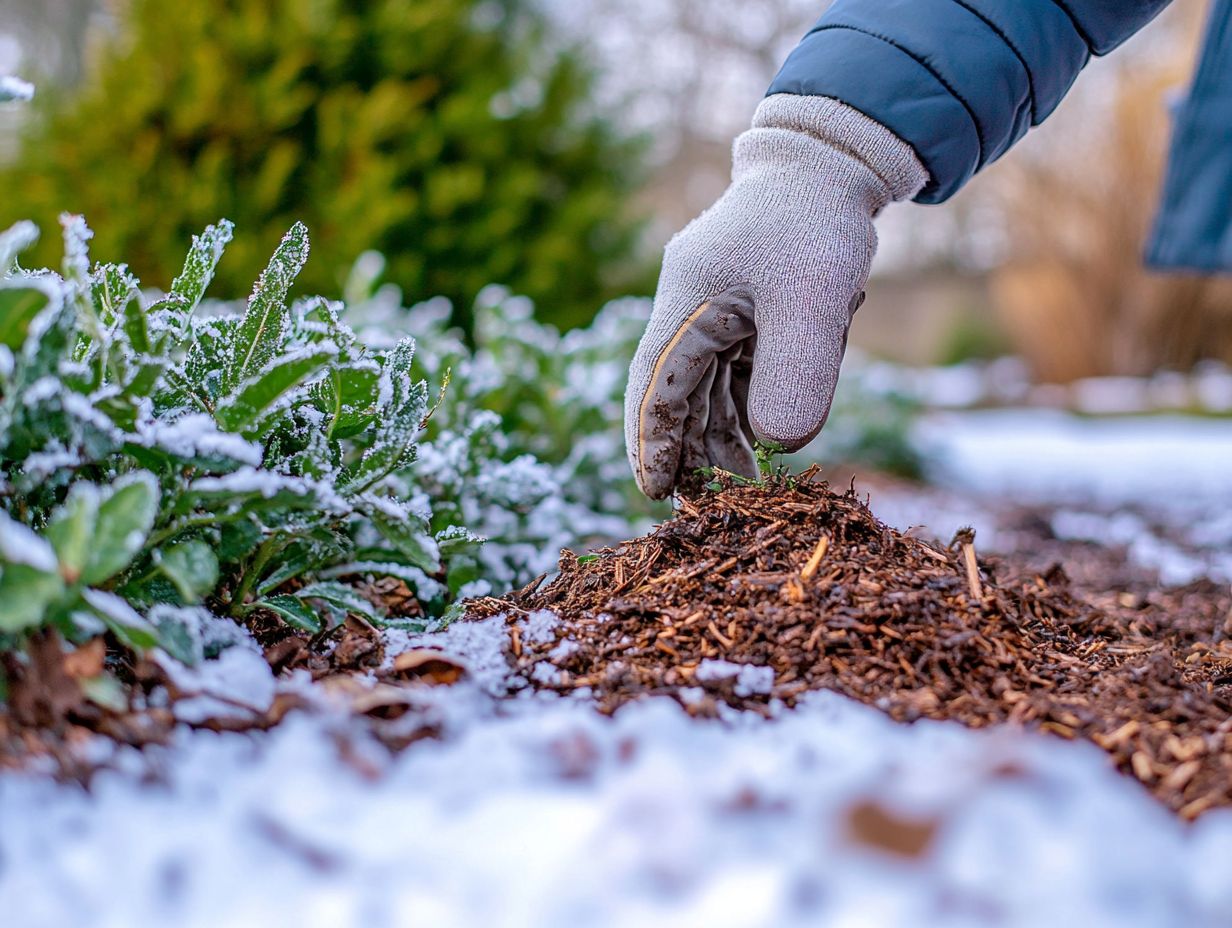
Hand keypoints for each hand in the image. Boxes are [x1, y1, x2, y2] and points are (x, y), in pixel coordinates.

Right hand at [624, 95, 924, 498]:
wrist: (834, 165)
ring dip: (720, 435)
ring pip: (708, 387)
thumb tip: (778, 444)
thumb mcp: (814, 301)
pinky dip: (746, 408)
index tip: (655, 491)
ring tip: (738, 485)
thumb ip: (796, 371)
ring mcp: (717, 310)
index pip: (654, 386)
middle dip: (687, 448)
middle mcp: (690, 308)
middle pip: (676, 393)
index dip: (652, 441)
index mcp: (687, 301)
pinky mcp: (745, 312)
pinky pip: (737, 371)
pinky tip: (761, 442)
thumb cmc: (816, 224)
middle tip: (702, 505)